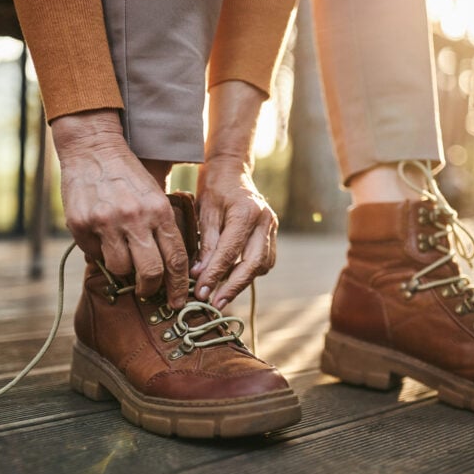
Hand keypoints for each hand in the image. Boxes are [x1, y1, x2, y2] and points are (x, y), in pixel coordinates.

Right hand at [51, 110, 188, 307]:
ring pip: (120, 268)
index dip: (178, 286)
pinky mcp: (82, 225)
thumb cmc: (128, 175)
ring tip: (120, 252)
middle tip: (146, 291)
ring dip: (122, 268)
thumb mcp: (155, 194)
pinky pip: (95, 255)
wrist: (92, 147)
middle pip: (151, 272)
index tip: (178, 301)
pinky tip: (101, 235)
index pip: (177, 259)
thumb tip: (175, 268)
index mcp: (159, 210)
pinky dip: (100, 252)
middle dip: (151, 288)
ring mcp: (106, 222)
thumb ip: (164, 226)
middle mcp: (135, 217)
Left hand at [192, 158, 277, 308]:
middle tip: (215, 303)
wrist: (232, 169)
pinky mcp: (272, 233)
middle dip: (234, 287)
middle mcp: (265, 221)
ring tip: (221, 293)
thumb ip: (205, 243)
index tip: (201, 293)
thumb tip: (200, 275)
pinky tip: (233, 276)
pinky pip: (265, 260)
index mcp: (246, 212)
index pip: (230, 252)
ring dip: (243, 281)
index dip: (215, 276)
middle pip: (254, 264)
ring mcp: (272, 227)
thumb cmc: (214, 188)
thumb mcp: (204, 211)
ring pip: (262, 265)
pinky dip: (250, 271)